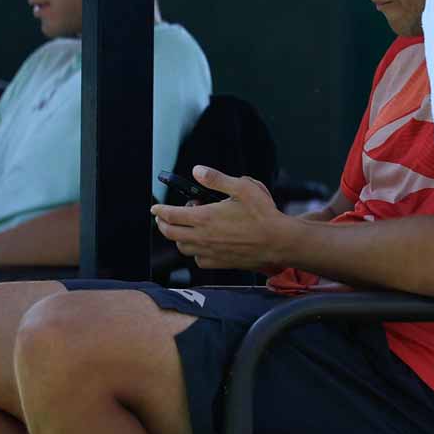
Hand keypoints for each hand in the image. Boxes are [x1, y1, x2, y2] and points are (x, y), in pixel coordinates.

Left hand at [151, 166, 289, 271]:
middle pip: (170, 233)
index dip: (160, 211)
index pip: (171, 215)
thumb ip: (216, 179)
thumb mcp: (242, 187)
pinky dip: (195, 251)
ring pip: (182, 247)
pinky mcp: (218, 263)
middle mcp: (203, 237)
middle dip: (162, 224)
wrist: (277, 241)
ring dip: (178, 237)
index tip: (155, 208)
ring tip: (184, 228)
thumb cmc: (262, 214)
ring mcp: (209, 252)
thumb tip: (197, 170)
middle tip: (163, 218)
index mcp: (205, 217)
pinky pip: (198, 259)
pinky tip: (202, 243)